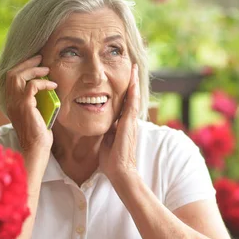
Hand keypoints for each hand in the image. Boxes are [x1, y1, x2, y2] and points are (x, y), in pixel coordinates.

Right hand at [4, 55, 57, 153]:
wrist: (36, 148)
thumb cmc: (38, 133)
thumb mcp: (36, 113)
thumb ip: (36, 100)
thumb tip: (47, 88)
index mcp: (11, 102)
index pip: (10, 79)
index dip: (21, 67)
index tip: (35, 62)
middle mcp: (10, 101)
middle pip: (12, 73)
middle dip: (26, 63)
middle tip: (40, 58)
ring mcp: (15, 103)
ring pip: (18, 76)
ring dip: (33, 70)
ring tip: (46, 69)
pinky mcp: (24, 105)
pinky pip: (32, 86)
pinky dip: (43, 82)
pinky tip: (53, 85)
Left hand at [99, 64, 139, 182]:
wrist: (119, 170)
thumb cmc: (112, 160)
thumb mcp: (106, 140)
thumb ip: (107, 130)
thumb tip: (104, 124)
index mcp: (122, 124)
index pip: (124, 103)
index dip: (125, 91)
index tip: (125, 80)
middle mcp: (128, 121)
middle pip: (131, 97)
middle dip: (131, 82)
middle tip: (132, 68)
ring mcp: (130, 122)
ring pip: (133, 98)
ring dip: (133, 83)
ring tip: (133, 69)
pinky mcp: (129, 124)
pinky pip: (131, 105)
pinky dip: (132, 93)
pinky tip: (133, 82)